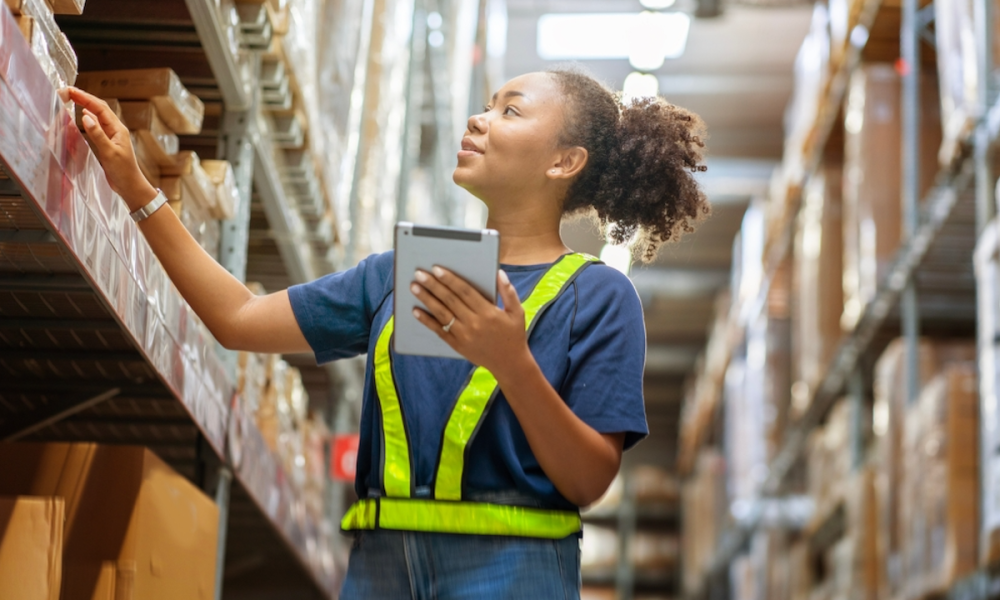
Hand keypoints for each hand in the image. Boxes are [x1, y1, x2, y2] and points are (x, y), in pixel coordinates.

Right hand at [59, 87, 157, 208]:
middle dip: (84, 98)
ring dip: (86, 106)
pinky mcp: (108, 143)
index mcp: (118, 129)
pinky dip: (88, 119)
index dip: (85, 98)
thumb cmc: (123, 171)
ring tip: (72, 99)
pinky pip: (97, 126)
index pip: (100, 108)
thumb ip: (98, 135)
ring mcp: (112, 136)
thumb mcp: (109, 153)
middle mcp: (115, 130)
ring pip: (98, 116)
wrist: (130, 186)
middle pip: (99, 109)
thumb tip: (86, 116)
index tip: (71, 90)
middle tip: (68, 91)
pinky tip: (83, 116)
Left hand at [411, 267, 530, 377]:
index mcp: (488, 312)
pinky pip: (439, 331)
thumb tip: (499, 273)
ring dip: (426, 299)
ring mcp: (464, 335)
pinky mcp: (457, 345)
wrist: (509, 363)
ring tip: (414, 287)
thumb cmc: (514, 335)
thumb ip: (508, 292)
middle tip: (419, 274)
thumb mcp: (517, 312)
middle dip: (433, 285)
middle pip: (450, 300)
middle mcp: (474, 323)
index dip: (450, 280)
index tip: (437, 269)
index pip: (465, 292)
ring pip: (442, 314)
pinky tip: (416, 311)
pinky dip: (426, 321)